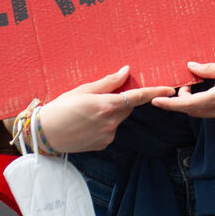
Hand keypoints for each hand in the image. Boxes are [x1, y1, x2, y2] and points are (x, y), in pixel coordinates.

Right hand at [36, 67, 173, 152]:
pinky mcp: (103, 144)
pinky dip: (103, 125)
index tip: (170, 89)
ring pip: (118, 119)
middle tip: (102, 97)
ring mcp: (108, 135)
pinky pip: (110, 130)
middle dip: (121, 100)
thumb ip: (108, 82)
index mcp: (107, 105)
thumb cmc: (60, 108)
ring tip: (86, 113)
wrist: (44, 134)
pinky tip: (86, 124)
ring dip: (110, 113)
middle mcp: (111, 122)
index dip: (155, 92)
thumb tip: (126, 71)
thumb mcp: (83, 90)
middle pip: (127, 107)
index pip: (138, 97)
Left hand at [151, 61, 214, 128]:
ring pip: (207, 113)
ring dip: (201, 103)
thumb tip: (191, 67)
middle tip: (184, 86)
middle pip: (194, 111)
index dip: (170, 104)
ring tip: (208, 87)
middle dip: (184, 101)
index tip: (156, 101)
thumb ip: (211, 69)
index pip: (189, 104)